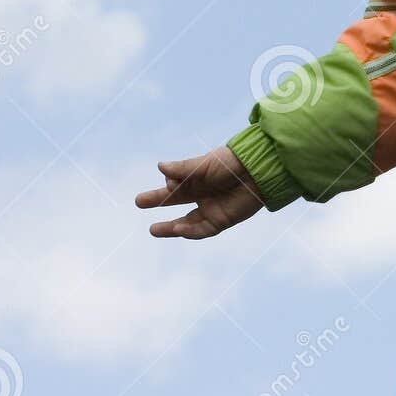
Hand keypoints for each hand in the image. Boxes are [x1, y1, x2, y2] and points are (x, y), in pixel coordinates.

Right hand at [135, 146, 263, 238]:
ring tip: (152, 230)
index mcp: (198, 177)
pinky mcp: (222, 220)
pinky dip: (190, 232)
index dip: (169, 184)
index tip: (168, 182)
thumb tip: (159, 167)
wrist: (257, 172)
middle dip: (157, 201)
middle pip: (176, 201)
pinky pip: (203, 230)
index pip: (175, 184)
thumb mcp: (205, 165)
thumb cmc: (232, 163)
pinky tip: (178, 229)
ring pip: (187, 221)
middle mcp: (202, 193)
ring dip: (171, 227)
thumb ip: (183, 169)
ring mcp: (211, 208)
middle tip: (138, 201)